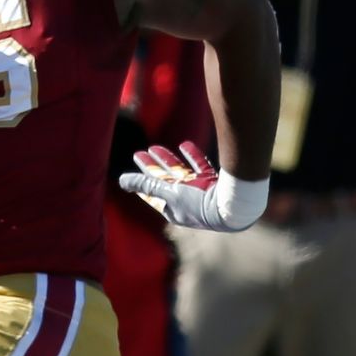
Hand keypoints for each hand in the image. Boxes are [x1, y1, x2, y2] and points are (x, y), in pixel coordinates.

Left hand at [118, 139, 262, 231]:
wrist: (234, 207)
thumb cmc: (199, 205)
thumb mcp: (169, 194)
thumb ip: (147, 185)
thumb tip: (121, 181)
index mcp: (175, 210)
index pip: (153, 194)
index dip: (141, 181)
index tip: (134, 168)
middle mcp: (187, 202)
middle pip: (164, 182)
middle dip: (152, 168)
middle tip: (140, 153)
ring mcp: (201, 192)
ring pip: (181, 173)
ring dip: (168, 160)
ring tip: (155, 147)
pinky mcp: (213, 183)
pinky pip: (200, 168)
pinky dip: (192, 156)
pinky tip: (185, 144)